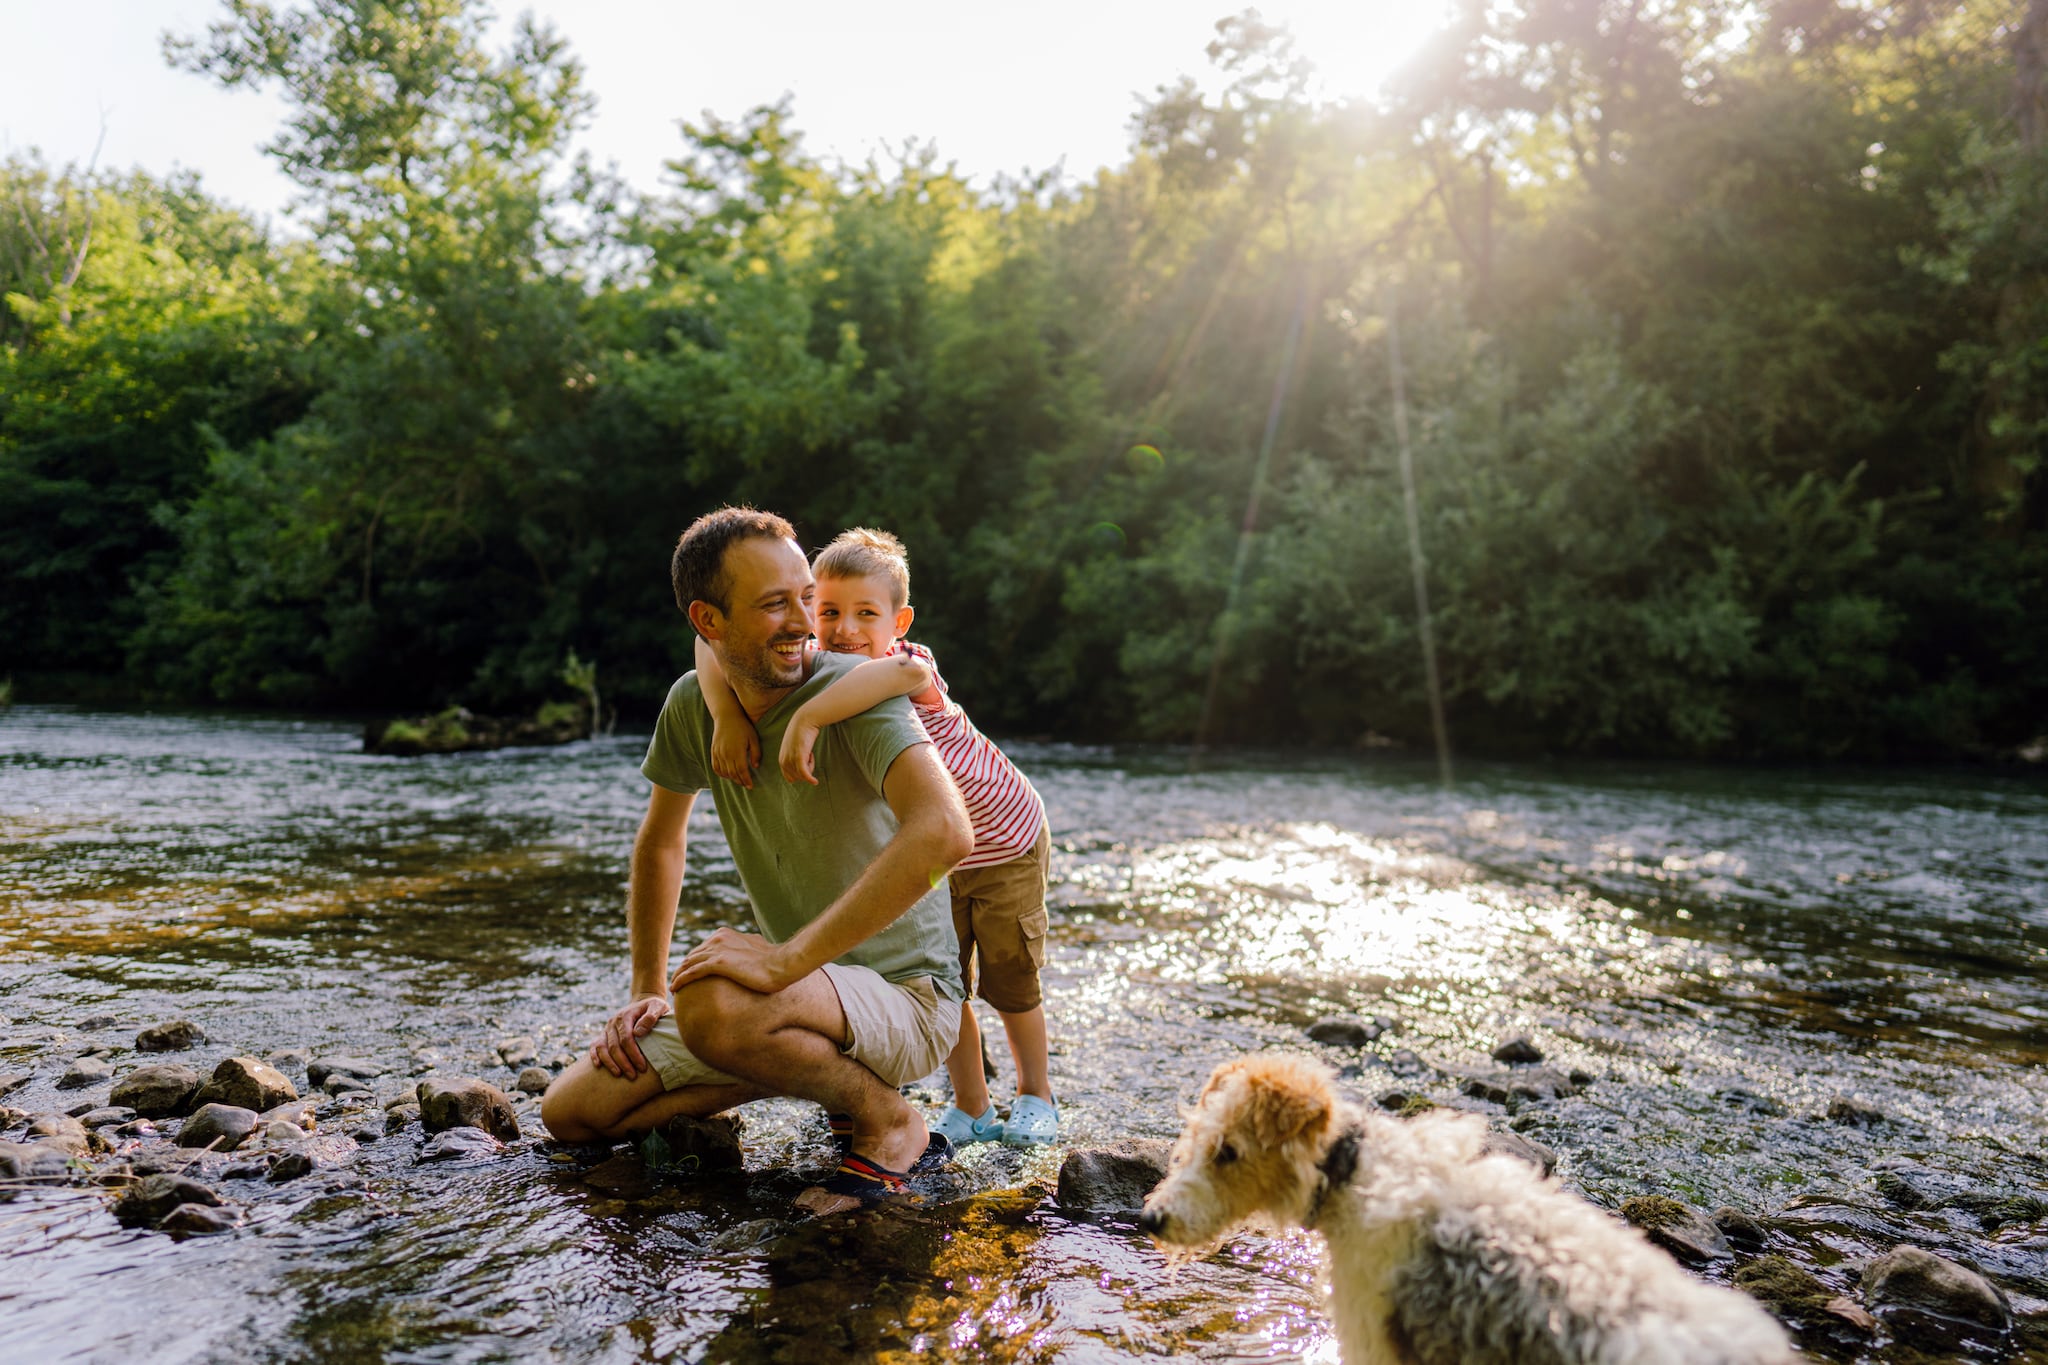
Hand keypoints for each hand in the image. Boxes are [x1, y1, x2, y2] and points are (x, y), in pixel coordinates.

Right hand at [590, 994, 670, 1078]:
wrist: (644, 1002)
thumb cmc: (654, 1007)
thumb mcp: (658, 1007)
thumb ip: (651, 1017)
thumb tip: (638, 1033)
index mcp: (625, 1016)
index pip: (627, 1039)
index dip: (633, 1054)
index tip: (642, 1067)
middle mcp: (613, 1022)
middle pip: (614, 1046)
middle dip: (623, 1062)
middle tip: (633, 1076)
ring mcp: (607, 1028)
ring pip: (603, 1047)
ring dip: (609, 1063)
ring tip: (618, 1074)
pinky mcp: (604, 1034)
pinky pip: (595, 1045)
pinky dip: (595, 1055)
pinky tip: (598, 1066)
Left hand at [670, 925, 796, 995]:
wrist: (783, 964)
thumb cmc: (774, 960)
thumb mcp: (757, 948)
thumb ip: (747, 948)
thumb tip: (751, 951)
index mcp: (725, 934)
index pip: (702, 948)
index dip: (693, 960)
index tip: (689, 971)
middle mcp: (718, 938)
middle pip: (692, 955)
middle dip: (683, 967)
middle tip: (677, 981)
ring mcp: (717, 950)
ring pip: (688, 963)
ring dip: (678, 975)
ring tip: (674, 987)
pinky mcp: (718, 963)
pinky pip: (692, 972)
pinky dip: (681, 980)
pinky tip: (676, 989)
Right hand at [711, 716, 760, 788]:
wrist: (727, 716)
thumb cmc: (743, 727)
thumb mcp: (753, 739)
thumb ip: (756, 753)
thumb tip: (756, 766)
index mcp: (737, 751)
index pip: (741, 771)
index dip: (746, 780)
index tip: (751, 786)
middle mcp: (726, 754)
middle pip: (732, 773)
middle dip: (740, 781)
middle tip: (746, 784)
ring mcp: (718, 753)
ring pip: (723, 772)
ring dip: (731, 778)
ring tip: (739, 780)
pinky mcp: (713, 751)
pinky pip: (715, 767)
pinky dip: (721, 773)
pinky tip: (727, 774)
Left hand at [778, 716, 821, 785]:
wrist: (805, 720)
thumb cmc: (802, 733)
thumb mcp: (794, 747)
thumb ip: (794, 756)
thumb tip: (802, 763)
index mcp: (781, 760)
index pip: (790, 778)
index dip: (800, 774)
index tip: (806, 762)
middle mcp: (784, 761)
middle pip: (797, 778)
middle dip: (806, 770)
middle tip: (809, 756)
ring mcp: (790, 759)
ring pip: (803, 775)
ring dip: (810, 767)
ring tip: (810, 753)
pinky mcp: (799, 756)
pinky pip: (804, 773)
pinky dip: (810, 779)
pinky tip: (815, 782)